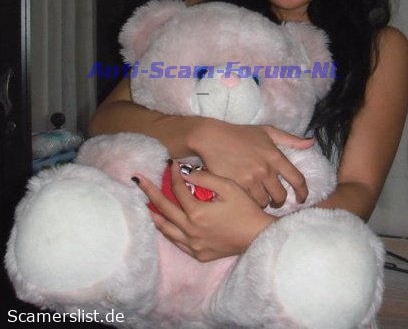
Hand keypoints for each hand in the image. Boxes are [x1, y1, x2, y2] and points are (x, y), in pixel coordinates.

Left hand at [134, 162, 274, 261]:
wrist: (259, 237)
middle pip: (164, 209)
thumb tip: (184, 170)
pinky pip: (177, 242)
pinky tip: (165, 225)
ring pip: (166, 229)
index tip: (170, 163)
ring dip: (155, 215)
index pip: (178, 190)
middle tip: (139, 180)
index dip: (173, 174)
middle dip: (150, 192)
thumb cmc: (246, 209)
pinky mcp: (199, 254)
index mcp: (197, 213)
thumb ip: (205, 178)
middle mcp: (190, 230)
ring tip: (146, 204)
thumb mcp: (228, 187)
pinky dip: (168, 231)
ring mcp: (193, 244)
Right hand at [187, 119, 312, 207]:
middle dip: (279, 200)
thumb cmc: (240, 134)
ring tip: (259, 198)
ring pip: (264, 202)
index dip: (303, 193)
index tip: (301, 199)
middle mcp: (265, 170)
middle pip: (281, 196)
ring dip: (264, 202)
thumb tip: (311, 143)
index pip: (298, 180)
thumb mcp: (267, 131)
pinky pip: (249, 202)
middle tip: (275, 200)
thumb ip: (290, 139)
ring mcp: (250, 179)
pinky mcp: (236, 187)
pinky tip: (247, 198)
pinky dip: (250, 202)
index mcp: (275, 156)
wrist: (212, 138)